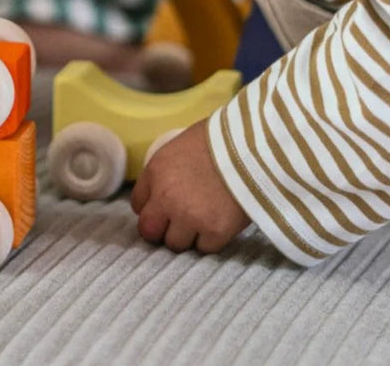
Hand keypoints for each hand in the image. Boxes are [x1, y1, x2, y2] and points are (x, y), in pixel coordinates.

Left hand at [131, 120, 249, 253]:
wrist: (252, 147)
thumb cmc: (216, 141)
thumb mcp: (177, 149)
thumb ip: (161, 175)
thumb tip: (154, 197)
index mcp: (156, 174)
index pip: (137, 206)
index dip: (151, 208)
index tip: (161, 209)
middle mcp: (167, 199)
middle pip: (150, 232)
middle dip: (161, 228)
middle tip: (177, 222)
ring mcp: (190, 218)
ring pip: (176, 244)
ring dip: (186, 235)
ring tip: (202, 219)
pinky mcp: (215, 232)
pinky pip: (204, 248)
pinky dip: (210, 239)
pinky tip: (219, 221)